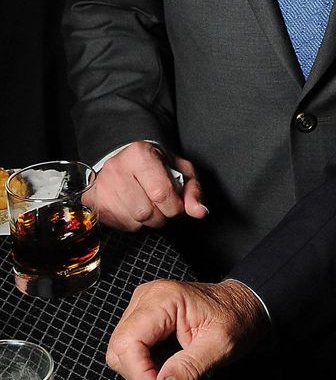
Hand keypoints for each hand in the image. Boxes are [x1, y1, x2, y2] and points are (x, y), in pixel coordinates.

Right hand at [87, 141, 206, 230]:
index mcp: (140, 154)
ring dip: (146, 220)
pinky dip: (131, 222)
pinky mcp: (92, 200)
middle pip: (146, 212)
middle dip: (161, 215)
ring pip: (133, 221)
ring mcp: (101, 185)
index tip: (176, 203)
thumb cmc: (156, 164)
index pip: (161, 194)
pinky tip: (133, 207)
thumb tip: (199, 212)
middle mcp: (116, 168)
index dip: (174, 206)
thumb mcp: (181, 170)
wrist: (125, 156)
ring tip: (148, 204)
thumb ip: (193, 190)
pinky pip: (118, 225)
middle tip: (162, 204)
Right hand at [106, 279, 267, 379]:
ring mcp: (144, 306)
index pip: (127, 343)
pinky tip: (167, 360)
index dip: (140, 373)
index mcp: (163, 299)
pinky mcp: (145, 316)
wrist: (245, 305)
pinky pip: (130, 346)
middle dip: (140, 373)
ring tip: (172, 370)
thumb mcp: (220, 346)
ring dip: (142, 369)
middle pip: (119, 347)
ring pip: (121, 349)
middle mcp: (148, 297)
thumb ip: (189, 368)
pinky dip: (145, 362)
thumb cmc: (236, 318)